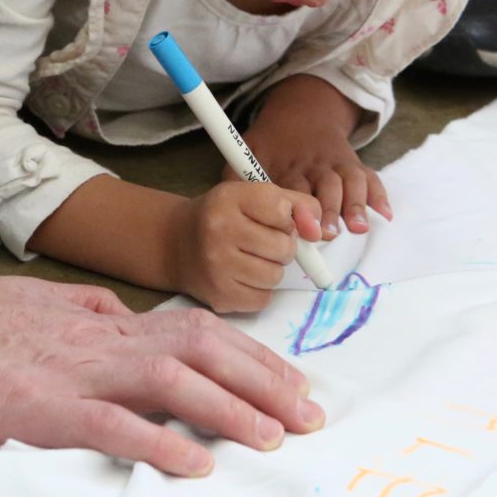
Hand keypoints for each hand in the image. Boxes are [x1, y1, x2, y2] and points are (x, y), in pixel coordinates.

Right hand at [0, 259, 325, 475]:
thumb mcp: (48, 307)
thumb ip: (95, 315)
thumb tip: (130, 319)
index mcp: (107, 322)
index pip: (199, 332)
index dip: (253, 357)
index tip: (293, 385)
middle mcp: (104, 340)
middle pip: (205, 350)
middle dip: (265, 382)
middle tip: (310, 416)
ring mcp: (75, 372)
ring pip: (173, 379)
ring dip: (231, 408)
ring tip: (273, 437)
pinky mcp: (40, 406)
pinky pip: (112, 425)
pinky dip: (158, 442)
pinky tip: (194, 465)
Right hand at [175, 182, 321, 312]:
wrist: (177, 242)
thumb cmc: (226, 216)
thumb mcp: (255, 197)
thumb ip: (297, 205)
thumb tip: (320, 231)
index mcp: (230, 198)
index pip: (282, 210)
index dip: (286, 218)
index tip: (272, 219)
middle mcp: (219, 230)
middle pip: (283, 247)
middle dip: (281, 246)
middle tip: (261, 241)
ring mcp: (216, 266)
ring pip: (275, 276)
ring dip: (271, 269)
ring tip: (250, 258)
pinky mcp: (219, 295)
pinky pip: (263, 299)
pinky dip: (259, 290)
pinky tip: (242, 276)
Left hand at [240, 75, 392, 239]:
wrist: (303, 112)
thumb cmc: (271, 143)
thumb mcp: (248, 151)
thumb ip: (237, 177)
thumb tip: (224, 204)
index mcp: (289, 163)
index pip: (295, 187)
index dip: (298, 206)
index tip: (300, 227)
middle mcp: (316, 164)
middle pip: (326, 186)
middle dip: (328, 210)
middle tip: (327, 233)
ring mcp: (337, 164)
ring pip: (350, 182)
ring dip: (354, 205)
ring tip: (357, 228)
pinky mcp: (353, 165)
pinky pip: (370, 178)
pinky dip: (379, 195)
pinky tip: (384, 214)